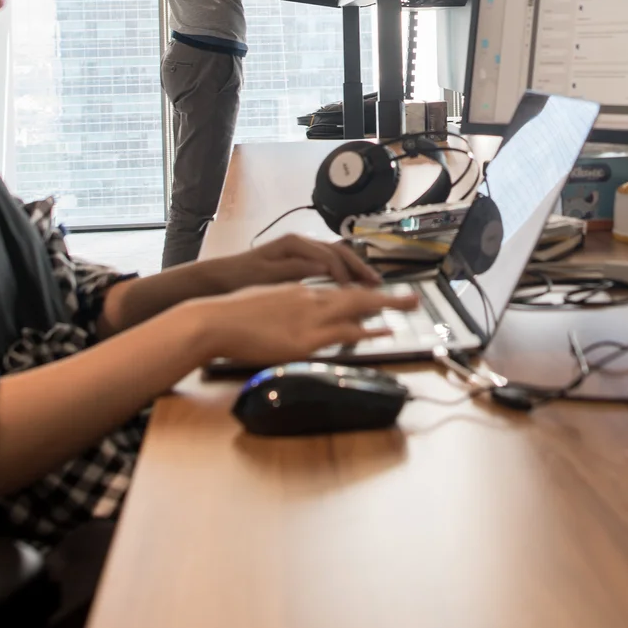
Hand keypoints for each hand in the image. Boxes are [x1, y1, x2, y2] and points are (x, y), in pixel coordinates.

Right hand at [183, 283, 415, 365]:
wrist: (214, 320)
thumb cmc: (233, 314)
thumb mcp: (268, 301)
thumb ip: (290, 305)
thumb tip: (302, 309)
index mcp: (299, 291)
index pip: (340, 287)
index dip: (364, 290)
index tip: (382, 293)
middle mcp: (309, 299)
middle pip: (357, 294)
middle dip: (387, 297)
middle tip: (413, 300)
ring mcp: (308, 318)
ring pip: (355, 308)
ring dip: (384, 308)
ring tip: (407, 308)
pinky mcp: (304, 340)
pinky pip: (343, 332)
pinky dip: (366, 331)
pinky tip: (382, 332)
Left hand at [220, 233, 381, 289]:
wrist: (217, 280)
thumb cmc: (240, 279)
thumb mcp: (267, 275)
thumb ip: (297, 270)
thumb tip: (328, 268)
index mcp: (295, 244)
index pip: (330, 256)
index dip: (347, 273)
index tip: (360, 291)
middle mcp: (300, 243)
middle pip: (338, 252)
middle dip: (359, 267)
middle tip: (377, 284)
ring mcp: (298, 251)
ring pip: (334, 256)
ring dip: (353, 270)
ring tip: (370, 284)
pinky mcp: (296, 261)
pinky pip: (326, 264)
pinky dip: (341, 273)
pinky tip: (348, 286)